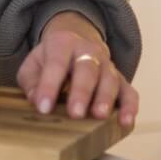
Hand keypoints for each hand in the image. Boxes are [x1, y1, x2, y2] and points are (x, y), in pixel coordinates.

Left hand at [17, 10, 138, 127]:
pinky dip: (129, 107)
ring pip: (110, 79)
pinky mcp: (121, 79)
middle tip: (75, 114)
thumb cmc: (52, 57)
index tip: (43, 108)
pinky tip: (125, 121)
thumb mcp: (34, 63)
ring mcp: (107, 65)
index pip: (56, 63)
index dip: (49, 86)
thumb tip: (36, 101)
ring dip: (105, 99)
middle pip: (87, 69)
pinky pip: (129, 91)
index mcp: (62, 43)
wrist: (76, 38)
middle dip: (82, 92)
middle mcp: (88, 51)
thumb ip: (31, 81)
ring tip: (99, 116)